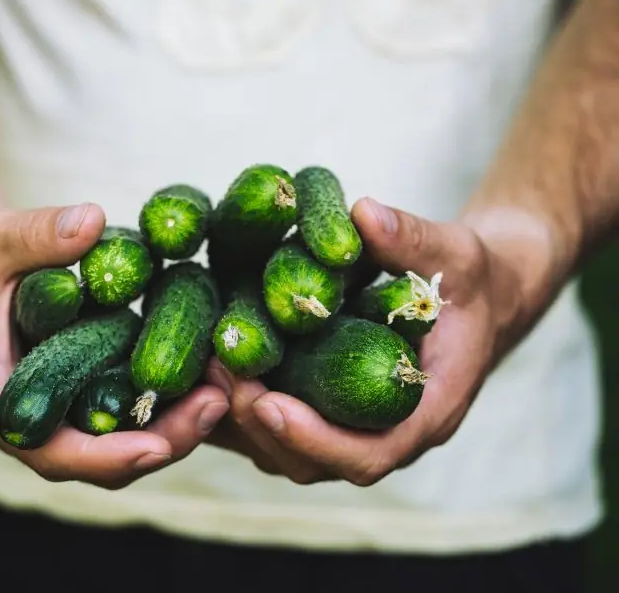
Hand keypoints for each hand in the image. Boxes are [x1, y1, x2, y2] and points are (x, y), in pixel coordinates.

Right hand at [0, 201, 228, 489]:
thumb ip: (33, 234)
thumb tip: (90, 222)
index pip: (46, 449)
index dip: (102, 456)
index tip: (157, 446)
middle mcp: (27, 415)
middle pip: (96, 458)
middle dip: (161, 441)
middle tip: (217, 403)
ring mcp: (53, 405)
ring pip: (114, 439)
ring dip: (171, 425)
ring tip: (223, 390)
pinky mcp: (74, 387)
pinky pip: (119, 408)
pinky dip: (160, 400)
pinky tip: (200, 372)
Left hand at [207, 197, 557, 485]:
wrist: (472, 301)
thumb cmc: (468, 283)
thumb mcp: (454, 254)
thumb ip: (413, 240)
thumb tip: (364, 213)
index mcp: (427, 410)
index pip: (371, 454)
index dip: (317, 440)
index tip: (267, 403)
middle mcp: (387, 431)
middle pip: (315, 463)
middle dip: (261, 426)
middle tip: (219, 374)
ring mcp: (354, 426)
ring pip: (287, 452)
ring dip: (240, 421)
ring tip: (204, 367)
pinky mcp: (329, 410)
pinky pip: (278, 428)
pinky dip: (240, 408)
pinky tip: (209, 368)